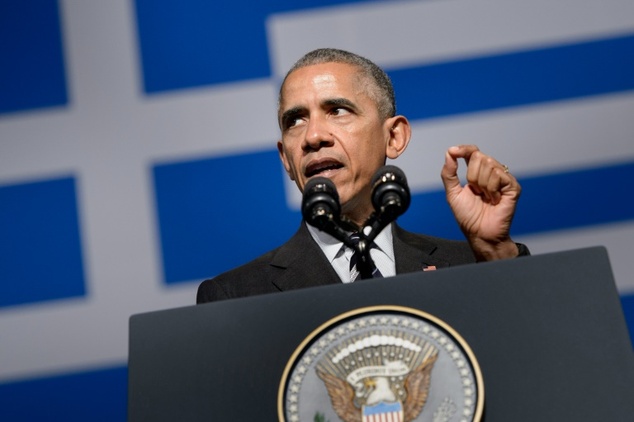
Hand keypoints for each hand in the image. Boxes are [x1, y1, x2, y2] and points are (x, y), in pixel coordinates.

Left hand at [440, 145, 520, 260]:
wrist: (480, 233)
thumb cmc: (468, 216)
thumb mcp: (453, 193)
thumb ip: (449, 173)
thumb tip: (449, 152)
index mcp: (477, 172)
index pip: (473, 152)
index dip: (464, 149)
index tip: (453, 152)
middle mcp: (491, 173)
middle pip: (479, 156)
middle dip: (471, 175)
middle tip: (476, 192)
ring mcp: (503, 179)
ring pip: (489, 164)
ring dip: (481, 184)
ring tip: (485, 198)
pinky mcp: (513, 186)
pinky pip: (498, 175)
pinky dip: (491, 189)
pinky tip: (494, 200)